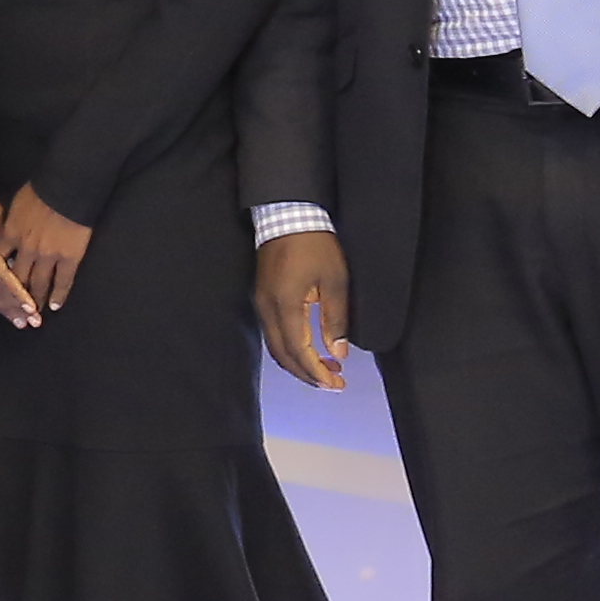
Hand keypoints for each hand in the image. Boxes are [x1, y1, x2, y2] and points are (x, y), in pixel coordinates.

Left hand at [0, 184, 93, 322]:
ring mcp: (48, 255)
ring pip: (38, 283)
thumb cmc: (41, 188)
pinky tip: (55, 305)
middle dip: (12, 297)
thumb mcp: (14, 203)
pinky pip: (64, 281)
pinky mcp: (69, 257)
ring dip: (34, 301)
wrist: (67, 187)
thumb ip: (6, 220)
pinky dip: (59, 295)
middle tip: (10, 311)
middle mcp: (26, 248)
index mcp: (10, 233)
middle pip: (15, 278)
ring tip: (32, 315)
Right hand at [252, 220, 349, 390]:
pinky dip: (291, 347)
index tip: (337, 384)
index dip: (317, 372)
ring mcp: (261, 304)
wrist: (286, 216)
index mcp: (285, 306)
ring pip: (276, 346)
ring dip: (299, 362)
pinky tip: (309, 347)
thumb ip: (336, 320)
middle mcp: (267, 309)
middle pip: (282, 355)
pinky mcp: (262, 298)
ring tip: (326, 369)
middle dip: (308, 374)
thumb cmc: (314, 245)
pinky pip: (273, 333)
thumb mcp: (334, 281)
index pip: (298, 352)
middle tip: (334, 383)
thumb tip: (339, 353)